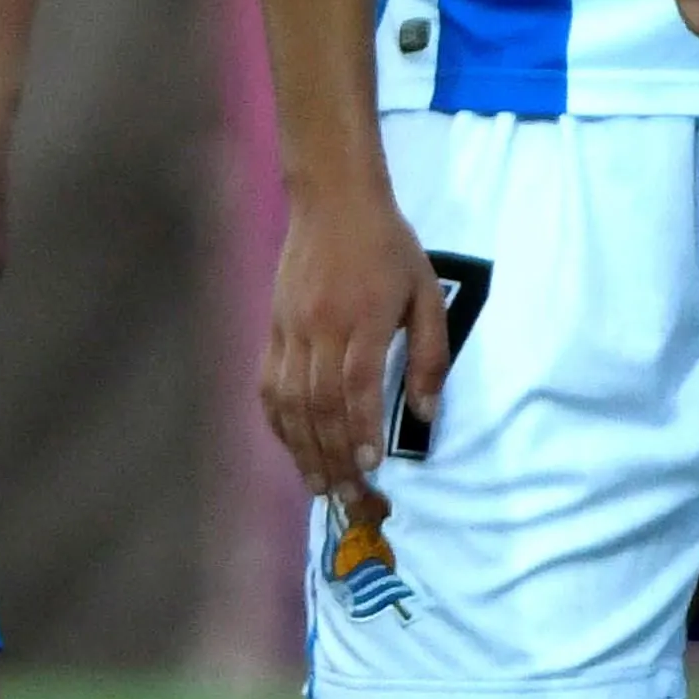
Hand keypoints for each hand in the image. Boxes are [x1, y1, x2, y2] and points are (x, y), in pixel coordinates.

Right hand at [261, 176, 448, 498]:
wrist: (334, 202)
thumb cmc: (389, 248)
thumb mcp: (426, 293)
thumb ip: (428, 355)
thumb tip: (425, 413)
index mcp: (363, 318)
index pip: (356, 384)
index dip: (361, 429)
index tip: (370, 467)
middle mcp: (321, 328)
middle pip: (320, 404)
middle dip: (334, 456)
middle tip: (349, 496)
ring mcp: (290, 330)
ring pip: (290, 402)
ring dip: (304, 449)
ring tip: (320, 486)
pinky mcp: (273, 329)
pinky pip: (270, 385)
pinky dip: (279, 422)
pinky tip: (292, 447)